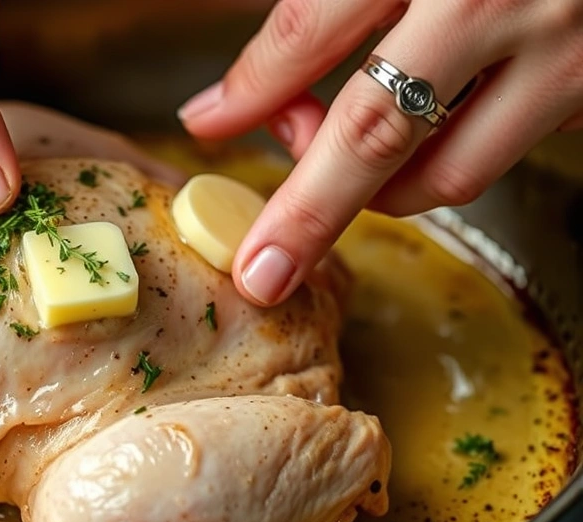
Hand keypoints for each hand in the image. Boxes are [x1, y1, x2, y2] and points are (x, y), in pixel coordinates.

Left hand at [178, 0, 582, 305]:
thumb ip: (328, 8)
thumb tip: (245, 93)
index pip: (309, 31)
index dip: (249, 89)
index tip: (206, 126)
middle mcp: (512, 3)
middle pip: (379, 135)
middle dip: (308, 212)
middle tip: (265, 266)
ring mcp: (573, 54)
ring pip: (452, 170)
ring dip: (382, 186)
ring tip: (345, 153)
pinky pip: (507, 149)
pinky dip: (450, 155)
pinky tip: (427, 129)